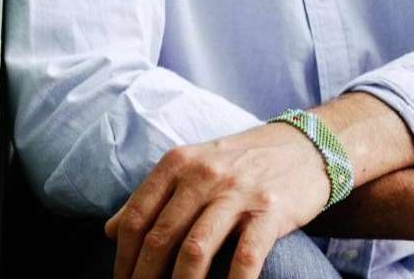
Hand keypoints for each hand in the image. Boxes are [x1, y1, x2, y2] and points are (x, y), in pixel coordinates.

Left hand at [102, 122, 331, 278]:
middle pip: (161, 237)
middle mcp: (203, 175)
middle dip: (145, 277)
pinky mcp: (270, 211)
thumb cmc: (240, 163)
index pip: (137, 217)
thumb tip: (109, 230)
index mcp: (177, 164)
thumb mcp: (192, 167)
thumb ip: (152, 197)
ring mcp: (237, 193)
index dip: (124, 257)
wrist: (304, 146)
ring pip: (195, 250)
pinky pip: (245, 257)